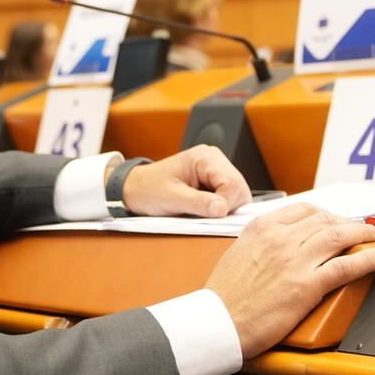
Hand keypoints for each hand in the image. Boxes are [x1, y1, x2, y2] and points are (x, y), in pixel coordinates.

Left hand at [119, 145, 251, 217]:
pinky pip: (228, 198)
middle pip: (239, 189)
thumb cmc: (148, 189)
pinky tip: (203, 210)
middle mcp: (215, 160)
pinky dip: (219, 208)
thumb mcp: (171, 198)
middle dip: (226, 207)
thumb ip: (197, 203)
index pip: (232, 183)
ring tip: (201, 211)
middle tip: (205, 215)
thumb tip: (222, 209)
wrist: (134, 189)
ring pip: (236, 195)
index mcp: (205, 157)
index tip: (212, 216)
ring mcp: (216, 170)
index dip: (226, 204)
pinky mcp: (214, 182)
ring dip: (223, 208)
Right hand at [205, 204, 374, 358]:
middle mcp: (281, 238)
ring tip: (374, 237)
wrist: (217, 321)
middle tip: (360, 229)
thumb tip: (278, 241)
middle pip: (326, 220)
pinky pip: (346, 266)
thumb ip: (262, 241)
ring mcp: (296, 260)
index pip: (305, 210)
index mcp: (262, 227)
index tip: (335, 220)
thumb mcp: (239, 252)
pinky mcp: (308, 285)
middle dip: (348, 222)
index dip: (327, 214)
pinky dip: (368, 258)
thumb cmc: (225, 295)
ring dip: (363, 234)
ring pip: (340, 236)